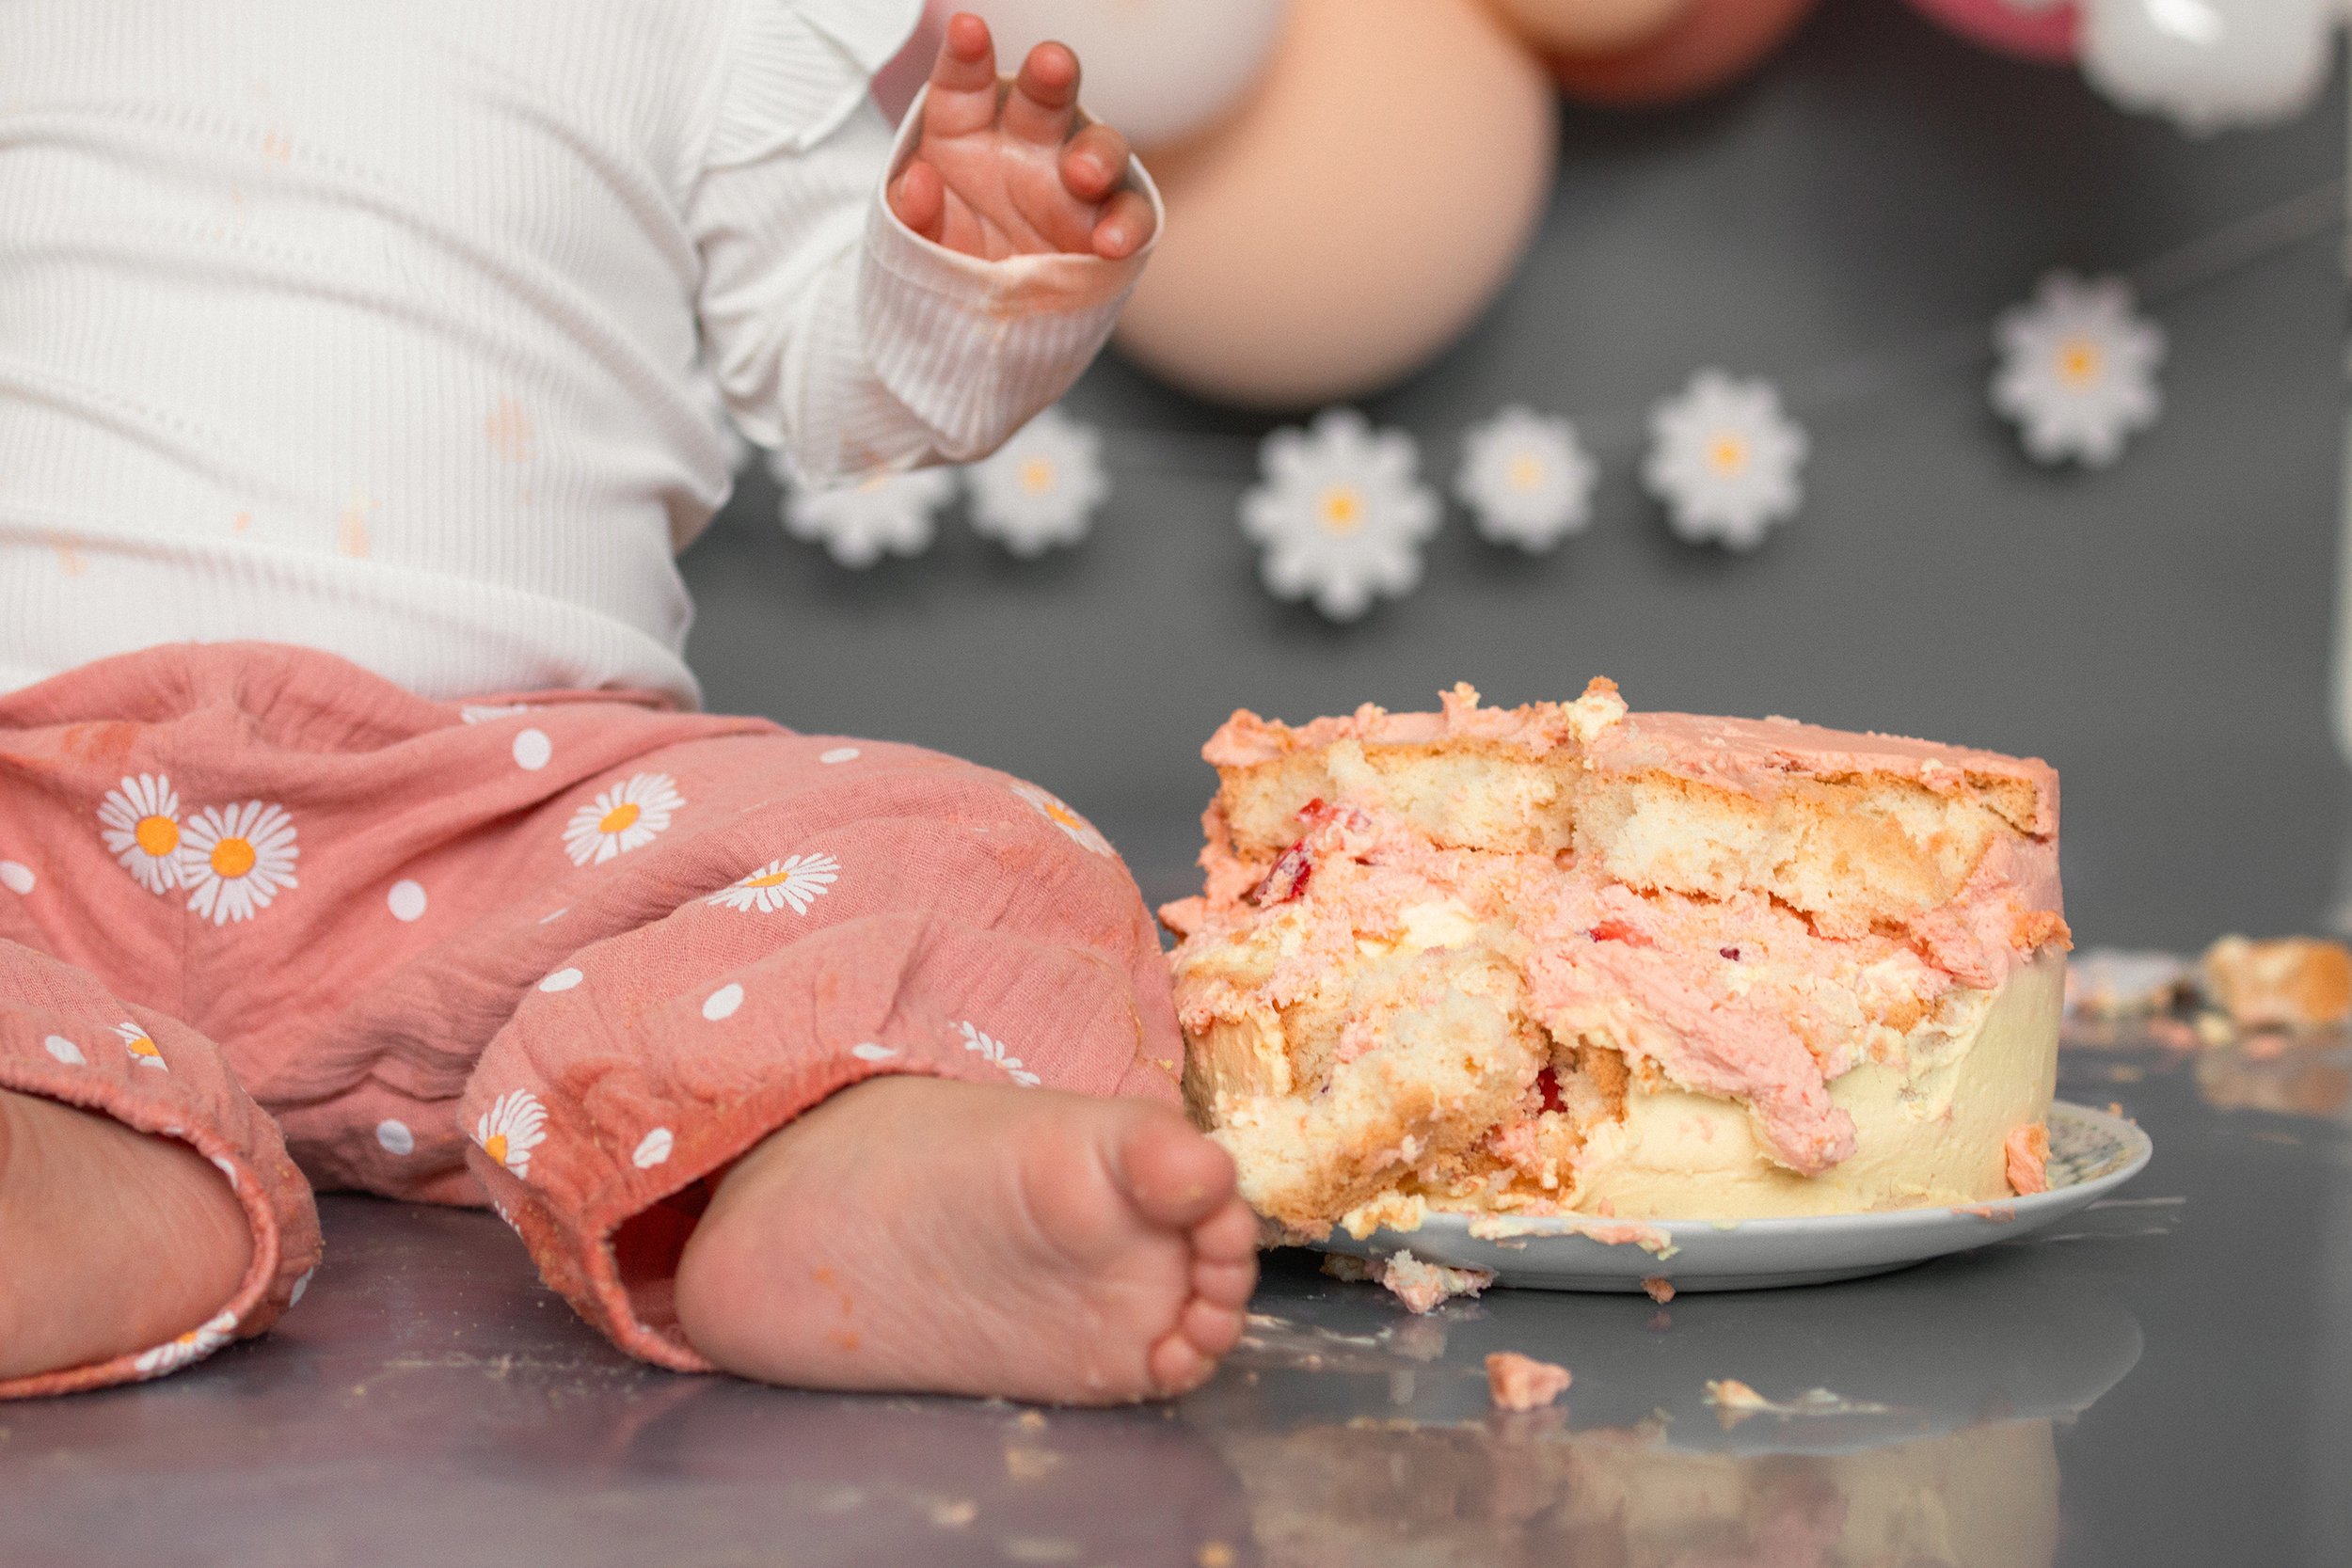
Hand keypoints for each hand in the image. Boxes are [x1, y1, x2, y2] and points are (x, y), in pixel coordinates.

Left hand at [885, 13, 1154, 262]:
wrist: (981, 322)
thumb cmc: (947, 260)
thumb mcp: (916, 241)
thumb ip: (911, 213)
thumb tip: (920, 182)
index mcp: (969, 132)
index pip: (968, 83)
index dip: (968, 55)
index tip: (967, 31)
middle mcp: (1027, 145)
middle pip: (1046, 95)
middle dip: (1052, 74)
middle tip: (1051, 65)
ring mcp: (1075, 184)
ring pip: (1101, 149)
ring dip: (1098, 154)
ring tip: (1084, 176)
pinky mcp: (1107, 227)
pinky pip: (1130, 217)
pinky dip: (1128, 226)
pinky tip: (1110, 244)